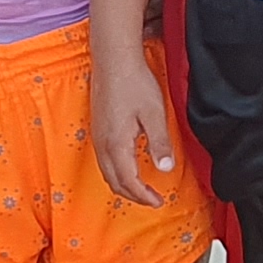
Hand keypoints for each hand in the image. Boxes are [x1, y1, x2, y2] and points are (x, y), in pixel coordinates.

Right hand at [90, 47, 181, 208]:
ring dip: (123, 185)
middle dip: (133, 196)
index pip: (129, 182)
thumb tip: (165, 169)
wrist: (113, 60)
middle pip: (115, 182)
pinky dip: (116, 172)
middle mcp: (102, 144)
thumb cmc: (134, 83)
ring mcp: (97, 137)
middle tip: (152, 200)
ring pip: (107, 172)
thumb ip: (160, 143)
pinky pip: (103, 160)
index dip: (144, 196)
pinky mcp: (97, 128)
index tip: (158, 202)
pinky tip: (128, 166)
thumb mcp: (154, 114)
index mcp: (117, 144)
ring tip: (141, 189)